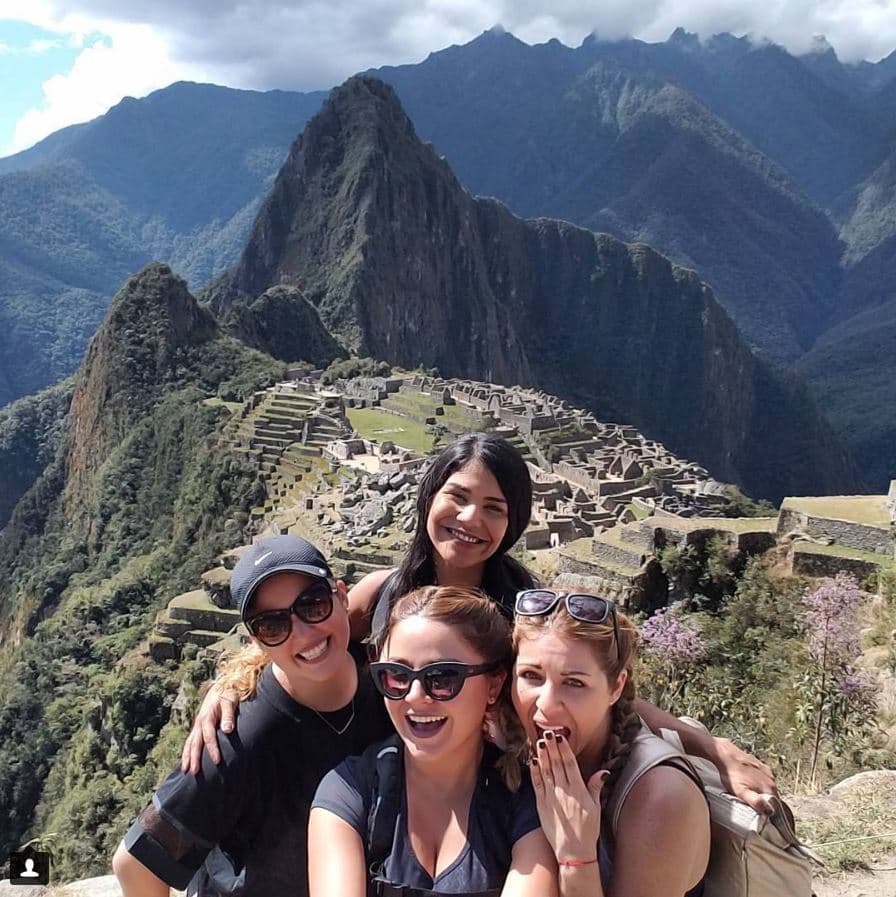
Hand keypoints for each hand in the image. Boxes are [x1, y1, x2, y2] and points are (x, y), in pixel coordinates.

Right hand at [180, 682, 238, 772]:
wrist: (221, 686)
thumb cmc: (228, 693)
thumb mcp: (230, 701)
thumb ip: (228, 715)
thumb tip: (227, 730)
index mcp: (207, 717)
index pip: (209, 736)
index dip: (213, 749)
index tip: (217, 761)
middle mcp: (199, 722)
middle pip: (195, 742)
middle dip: (194, 758)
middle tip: (194, 772)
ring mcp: (198, 725)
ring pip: (189, 743)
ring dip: (187, 756)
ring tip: (185, 771)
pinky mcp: (199, 726)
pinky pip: (191, 740)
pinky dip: (187, 751)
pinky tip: (187, 760)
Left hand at [530, 731, 605, 862]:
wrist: (573, 852)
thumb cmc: (587, 830)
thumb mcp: (596, 808)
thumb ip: (596, 787)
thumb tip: (603, 771)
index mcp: (578, 790)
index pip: (570, 764)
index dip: (564, 749)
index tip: (560, 736)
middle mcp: (564, 791)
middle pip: (557, 764)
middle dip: (552, 747)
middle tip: (547, 732)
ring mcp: (551, 797)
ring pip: (546, 771)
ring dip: (543, 755)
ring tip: (539, 741)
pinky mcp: (541, 805)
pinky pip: (537, 785)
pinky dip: (534, 772)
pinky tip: (532, 761)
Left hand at [712, 736, 776, 812]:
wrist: (726, 755)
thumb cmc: (732, 775)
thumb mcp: (741, 792)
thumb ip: (756, 802)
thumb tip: (770, 811)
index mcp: (769, 788)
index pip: (776, 806)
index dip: (769, 811)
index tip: (760, 812)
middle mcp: (771, 779)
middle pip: (772, 796)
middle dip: (765, 801)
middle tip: (753, 802)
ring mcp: (767, 771)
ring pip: (768, 787)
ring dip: (762, 791)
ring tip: (749, 791)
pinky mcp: (761, 765)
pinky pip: (764, 778)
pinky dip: (759, 781)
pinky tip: (749, 781)